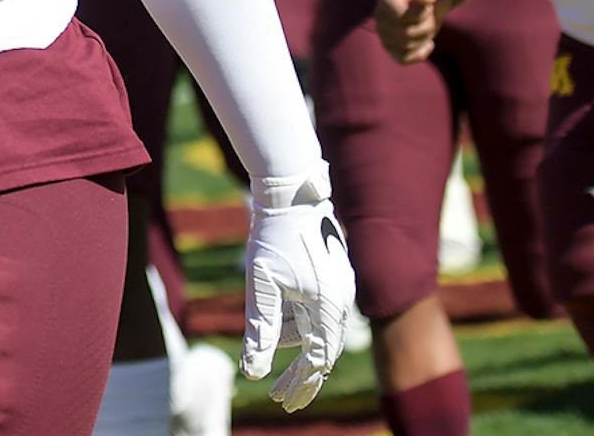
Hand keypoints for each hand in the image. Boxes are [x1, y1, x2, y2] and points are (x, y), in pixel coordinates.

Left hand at [244, 172, 354, 409]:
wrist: (290, 190)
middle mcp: (341, 298)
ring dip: (296, 347)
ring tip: (269, 357)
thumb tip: (253, 373)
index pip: (319, 359)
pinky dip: (299, 324)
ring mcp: (340, 286)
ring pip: (319, 330)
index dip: (302, 384)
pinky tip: (278, 325)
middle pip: (324, 350)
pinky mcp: (333, 275)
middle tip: (282, 398)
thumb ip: (259, 330)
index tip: (284, 403)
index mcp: (328, 304)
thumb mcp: (261, 285)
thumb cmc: (272, 235)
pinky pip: (318, 311)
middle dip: (302, 376)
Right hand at [375, 0, 446, 62]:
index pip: (400, 17)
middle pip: (405, 34)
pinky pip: (403, 59)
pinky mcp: (390, 48)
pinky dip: (420, 54)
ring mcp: (383, 34)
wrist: (430, 3)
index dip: (419, 15)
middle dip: (426, 27)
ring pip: (407, 47)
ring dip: (424, 37)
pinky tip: (428, 44)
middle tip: (429, 16)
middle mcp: (379, 17)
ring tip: (427, 25)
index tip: (427, 5)